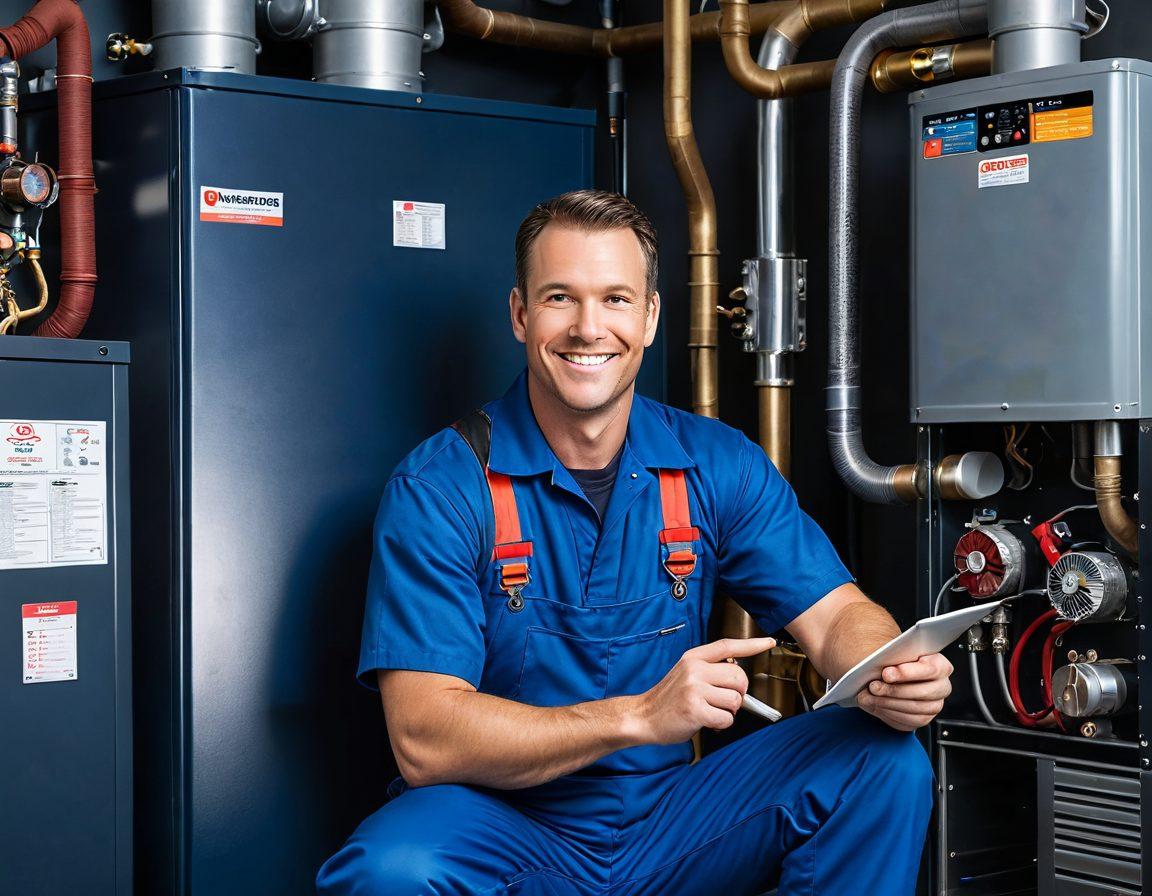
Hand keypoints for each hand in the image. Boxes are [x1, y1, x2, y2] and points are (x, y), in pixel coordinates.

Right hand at [635, 637, 775, 744]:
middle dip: (739, 693)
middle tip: (724, 701)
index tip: (768, 642)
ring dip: (728, 711)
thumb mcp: (685, 674)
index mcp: (693, 658)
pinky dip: (721, 724)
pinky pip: (726, 718)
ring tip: (711, 711)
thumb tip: (737, 675)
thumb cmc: (667, 699)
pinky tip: (706, 721)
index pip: (728, 646)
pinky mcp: (695, 709)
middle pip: (739, 677)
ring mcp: (694, 689)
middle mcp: (694, 669)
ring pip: (735, 700)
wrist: (643, 717)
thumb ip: (709, 670)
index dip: (751, 644)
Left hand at [856, 653, 952, 731]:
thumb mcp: (896, 655)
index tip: (886, 674)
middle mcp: (942, 686)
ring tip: (868, 697)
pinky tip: (875, 706)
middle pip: (923, 692)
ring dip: (888, 703)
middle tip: (873, 687)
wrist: (893, 676)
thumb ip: (892, 657)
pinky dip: (889, 713)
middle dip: (894, 690)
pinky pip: (909, 721)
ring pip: (915, 708)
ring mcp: (935, 704)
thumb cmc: (897, 662)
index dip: (907, 672)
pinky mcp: (924, 718)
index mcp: (940, 665)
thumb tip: (879, 665)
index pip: (931, 669)